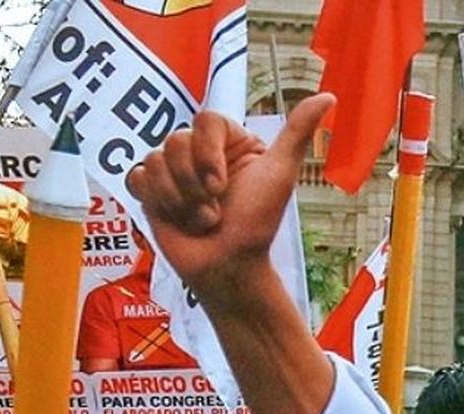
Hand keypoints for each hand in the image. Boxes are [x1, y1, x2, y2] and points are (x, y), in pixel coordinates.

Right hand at [125, 94, 333, 300]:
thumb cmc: (255, 224)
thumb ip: (297, 133)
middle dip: (195, 185)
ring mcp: (174, 171)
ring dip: (180, 200)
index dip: (207, 153)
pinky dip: (157, 200)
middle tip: (215, 211)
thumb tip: (328, 96)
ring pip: (154, 160)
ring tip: (201, 221)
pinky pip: (136, 177)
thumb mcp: (279, 174)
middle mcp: (201, 153)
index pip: (205, 119)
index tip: (221, 186)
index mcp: (230, 144)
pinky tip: (176, 217)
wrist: (227, 266)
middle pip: (176, 141)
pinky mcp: (152, 190)